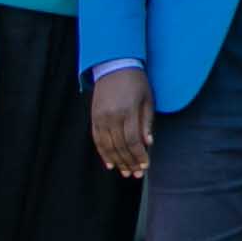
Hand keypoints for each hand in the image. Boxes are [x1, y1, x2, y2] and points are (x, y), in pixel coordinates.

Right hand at [89, 65, 155, 179]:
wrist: (114, 66)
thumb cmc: (136, 82)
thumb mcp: (148, 99)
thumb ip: (146, 122)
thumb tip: (148, 143)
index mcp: (127, 111)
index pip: (132, 140)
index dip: (139, 155)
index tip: (145, 165)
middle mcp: (111, 116)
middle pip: (119, 146)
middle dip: (129, 162)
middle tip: (136, 174)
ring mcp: (100, 117)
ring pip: (107, 146)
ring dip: (117, 161)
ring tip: (125, 173)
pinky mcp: (93, 118)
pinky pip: (97, 140)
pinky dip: (103, 153)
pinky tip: (110, 164)